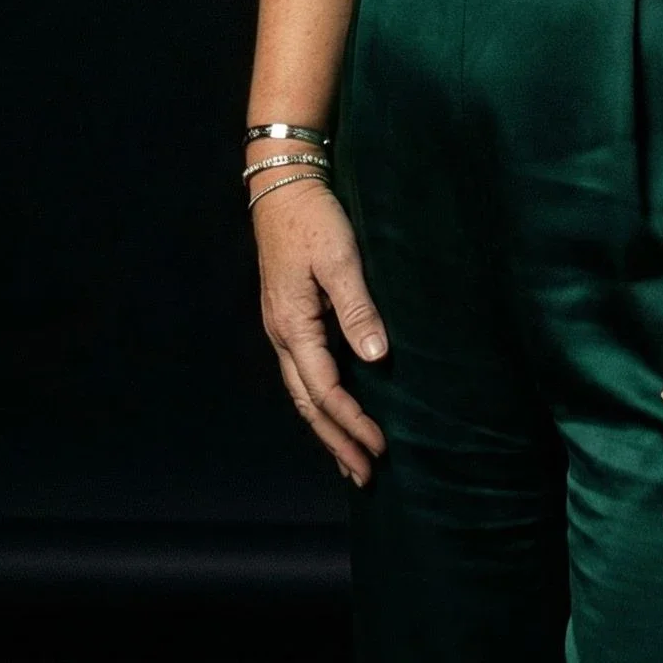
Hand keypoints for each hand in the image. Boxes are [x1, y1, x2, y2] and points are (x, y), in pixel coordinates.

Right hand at [250, 179, 390, 484]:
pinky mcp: (291, 317)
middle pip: (307, 403)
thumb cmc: (313, 219)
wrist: (282, 186)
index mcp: (292, 326)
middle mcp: (283, 335)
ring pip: (303, 392)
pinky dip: (321, 400)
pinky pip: (306, 372)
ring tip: (351, 460)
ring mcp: (283, 328)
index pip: (323, 390)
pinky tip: (337, 410)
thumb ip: (357, 308)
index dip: (352, 422)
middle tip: (365, 476)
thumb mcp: (340, 259)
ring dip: (327, 427)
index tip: (380, 448)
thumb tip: (376, 358)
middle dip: (336, 441)